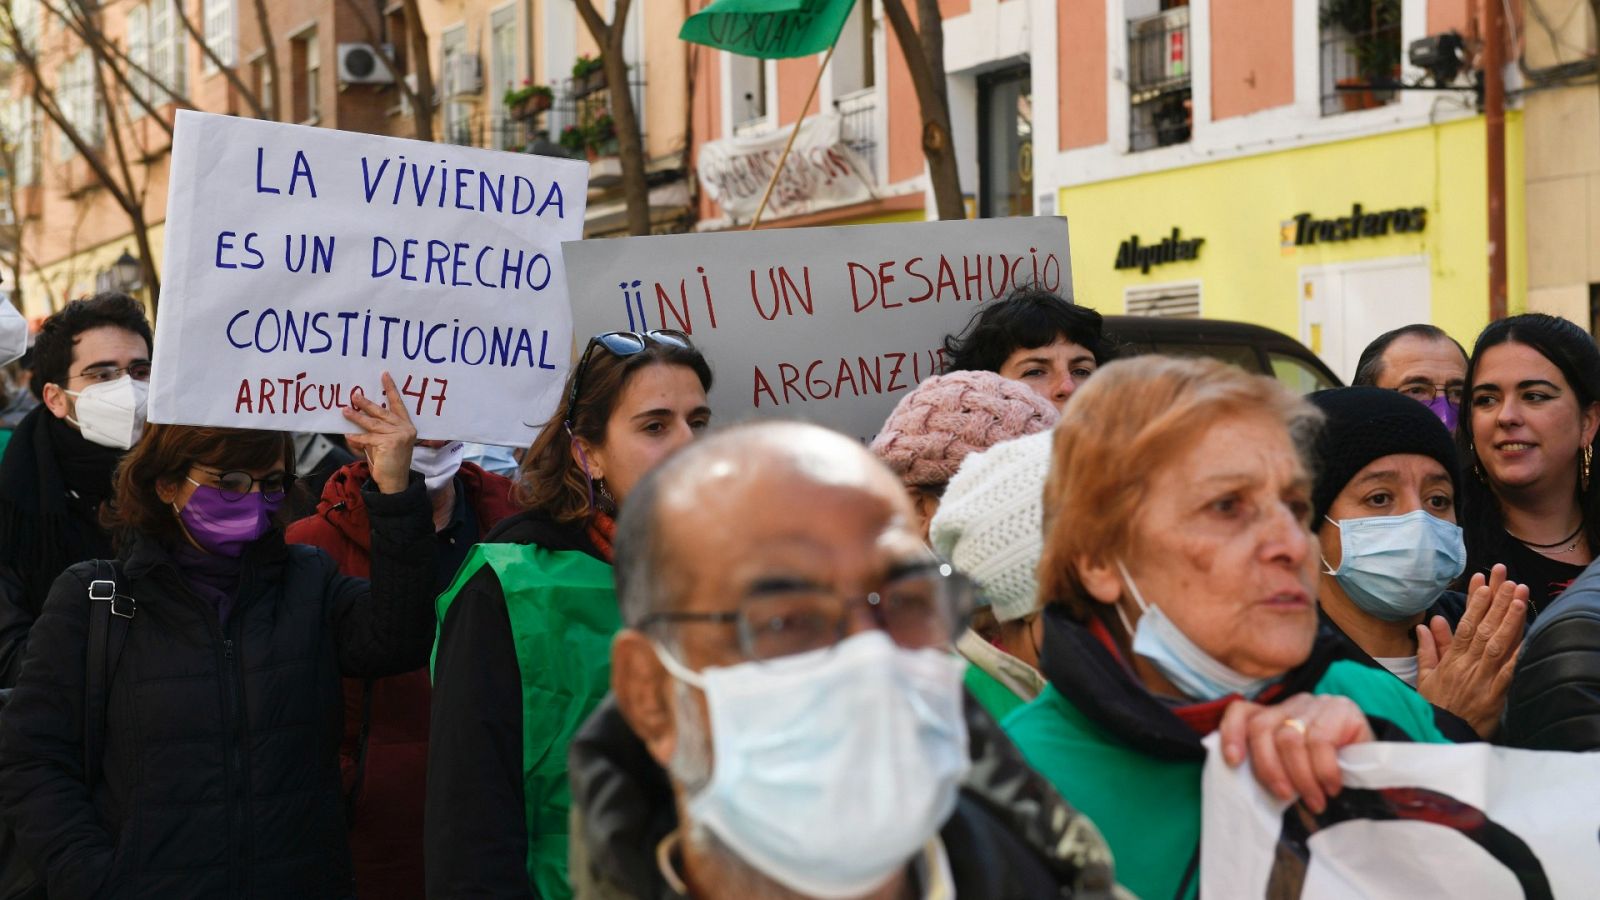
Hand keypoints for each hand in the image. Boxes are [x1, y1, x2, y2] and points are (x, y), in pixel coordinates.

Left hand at [343, 372, 415, 494]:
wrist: (394, 482)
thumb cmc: (389, 462)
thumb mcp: (382, 443)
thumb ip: (373, 431)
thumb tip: (354, 419)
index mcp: (407, 426)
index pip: (398, 404)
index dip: (391, 389)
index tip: (384, 374)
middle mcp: (405, 429)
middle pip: (382, 412)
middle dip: (367, 403)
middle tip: (354, 395)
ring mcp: (398, 436)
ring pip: (373, 423)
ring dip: (357, 417)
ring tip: (345, 411)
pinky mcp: (389, 443)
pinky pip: (367, 438)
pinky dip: (356, 438)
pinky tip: (348, 436)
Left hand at [1218, 693, 1373, 812]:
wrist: (1378, 767)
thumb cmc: (1327, 773)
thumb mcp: (1294, 768)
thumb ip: (1272, 765)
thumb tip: (1242, 783)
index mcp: (1274, 715)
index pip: (1242, 712)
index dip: (1231, 734)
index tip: (1233, 762)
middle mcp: (1292, 704)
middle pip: (1262, 729)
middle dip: (1268, 769)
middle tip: (1284, 797)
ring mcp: (1316, 704)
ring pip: (1289, 738)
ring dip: (1300, 777)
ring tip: (1314, 800)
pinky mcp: (1342, 710)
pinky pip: (1320, 742)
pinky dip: (1323, 771)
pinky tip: (1332, 787)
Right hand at [1416, 564, 1526, 737]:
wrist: (1443, 735)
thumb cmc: (1435, 706)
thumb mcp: (1425, 677)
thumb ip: (1428, 649)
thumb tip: (1427, 624)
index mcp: (1451, 660)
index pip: (1465, 626)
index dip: (1475, 604)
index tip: (1483, 583)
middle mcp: (1468, 665)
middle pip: (1484, 629)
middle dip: (1497, 602)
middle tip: (1508, 580)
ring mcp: (1483, 679)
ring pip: (1498, 644)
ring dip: (1510, 619)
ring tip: (1519, 597)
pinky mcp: (1496, 694)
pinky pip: (1509, 671)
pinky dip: (1518, 653)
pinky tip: (1528, 636)